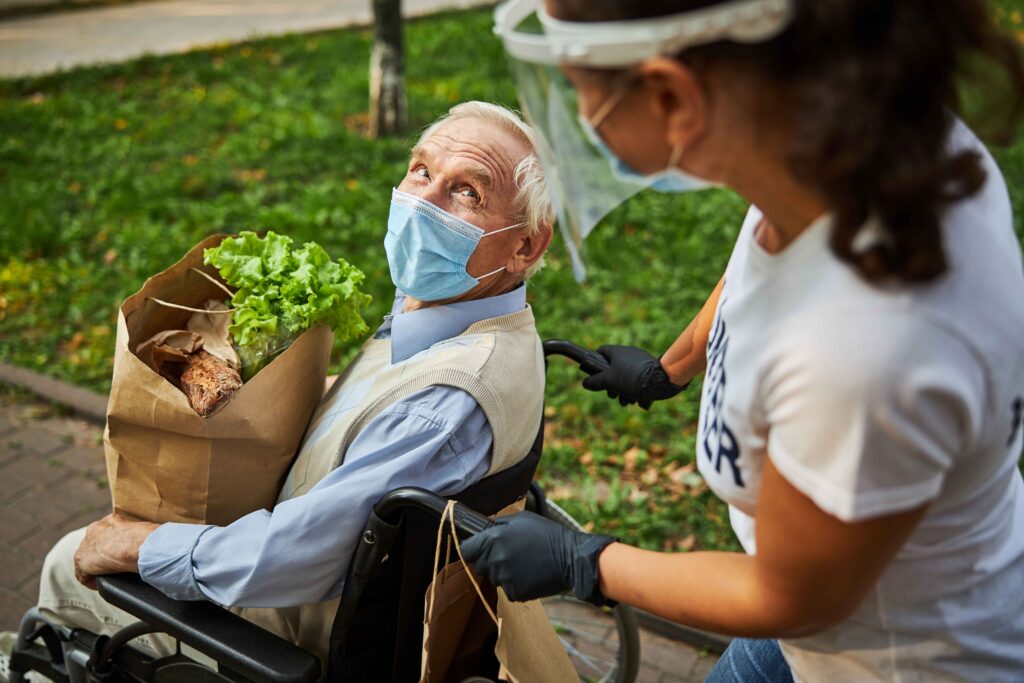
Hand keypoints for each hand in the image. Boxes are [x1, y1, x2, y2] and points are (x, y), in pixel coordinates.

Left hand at [74, 513, 158, 589]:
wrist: (135, 544)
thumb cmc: (146, 538)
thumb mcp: (144, 532)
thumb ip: (140, 535)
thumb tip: (153, 543)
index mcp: (111, 520)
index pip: (107, 533)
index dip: (112, 545)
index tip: (119, 554)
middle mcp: (95, 529)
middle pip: (93, 545)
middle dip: (100, 556)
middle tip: (112, 567)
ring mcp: (86, 543)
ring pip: (86, 559)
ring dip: (94, 569)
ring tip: (106, 578)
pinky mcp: (81, 559)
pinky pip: (82, 574)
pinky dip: (91, 581)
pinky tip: (100, 585)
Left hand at [460, 511, 615, 603]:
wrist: (570, 558)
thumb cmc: (547, 534)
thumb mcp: (522, 519)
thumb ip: (499, 524)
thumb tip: (485, 529)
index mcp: (494, 539)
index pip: (467, 550)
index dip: (472, 549)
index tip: (480, 548)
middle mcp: (496, 560)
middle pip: (480, 565)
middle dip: (490, 560)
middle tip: (510, 554)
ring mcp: (505, 578)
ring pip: (495, 578)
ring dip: (504, 572)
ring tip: (524, 562)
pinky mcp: (515, 593)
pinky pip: (508, 589)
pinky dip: (516, 584)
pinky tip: (529, 574)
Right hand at [582, 345, 687, 408]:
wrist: (661, 381)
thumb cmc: (632, 379)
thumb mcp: (609, 381)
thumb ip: (595, 382)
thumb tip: (585, 383)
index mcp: (617, 352)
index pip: (601, 351)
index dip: (595, 362)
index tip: (594, 375)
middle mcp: (629, 353)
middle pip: (614, 369)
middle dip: (612, 385)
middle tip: (613, 395)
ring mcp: (641, 361)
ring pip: (627, 377)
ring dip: (624, 391)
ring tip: (627, 401)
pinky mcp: (651, 370)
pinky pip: (639, 380)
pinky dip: (636, 390)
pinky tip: (638, 400)